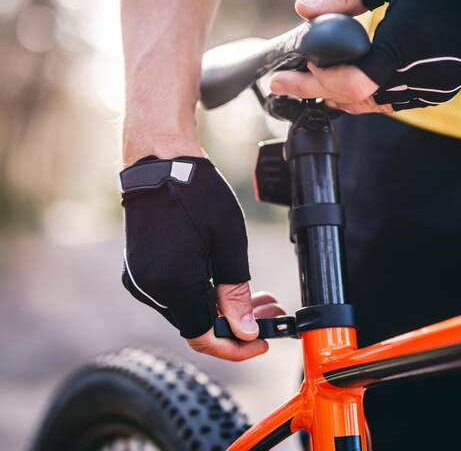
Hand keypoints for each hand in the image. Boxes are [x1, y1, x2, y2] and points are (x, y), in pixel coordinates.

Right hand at [121, 156, 272, 360]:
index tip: (262, 342)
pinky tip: (226, 284)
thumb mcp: (229, 242)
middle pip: (197, 326)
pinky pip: (175, 295)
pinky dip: (202, 296)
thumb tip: (245, 331)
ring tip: (258, 296)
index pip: (204, 338)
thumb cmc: (197, 194)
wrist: (160, 163)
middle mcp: (151, 290)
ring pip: (188, 312)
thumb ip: (235, 292)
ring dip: (221, 309)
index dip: (236, 347)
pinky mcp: (139, 271)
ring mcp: (141, 281)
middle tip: (270, 312)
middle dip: (236, 325)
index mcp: (173, 285)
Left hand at [271, 0, 460, 112]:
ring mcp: (434, 87)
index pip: (351, 82)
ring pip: (375, 106)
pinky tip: (350, 89)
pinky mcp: (442, 90)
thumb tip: (304, 10)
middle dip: (318, 91)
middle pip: (357, 99)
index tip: (293, 71)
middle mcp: (421, 74)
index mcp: (408, 43)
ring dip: (342, 97)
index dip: (318, 81)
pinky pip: (395, 103)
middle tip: (287, 85)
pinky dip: (369, 97)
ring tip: (312, 88)